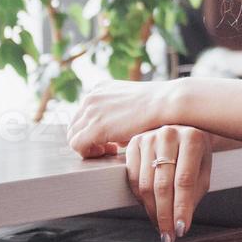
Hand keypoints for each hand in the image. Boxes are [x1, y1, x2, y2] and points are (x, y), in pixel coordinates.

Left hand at [66, 78, 181, 157]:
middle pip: (75, 125)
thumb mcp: (133, 106)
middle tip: (109, 148)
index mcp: (100, 88)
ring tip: (109, 151)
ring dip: (89, 147)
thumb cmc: (159, 105)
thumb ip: (118, 118)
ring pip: (73, 136)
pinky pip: (77, 146)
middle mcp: (91, 96)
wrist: (167, 103)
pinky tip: (109, 152)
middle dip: (89, 139)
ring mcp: (91, 111)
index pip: (84, 114)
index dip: (94, 129)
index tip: (112, 139)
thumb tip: (114, 139)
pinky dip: (89, 153)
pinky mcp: (95, 128)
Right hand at [124, 126, 211, 241]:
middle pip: (163, 185)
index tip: (181, 231)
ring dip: (152, 211)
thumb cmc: (195, 153)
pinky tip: (150, 206)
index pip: (184, 181)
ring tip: (161, 226)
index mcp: (193, 138)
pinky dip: (140, 197)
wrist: (183, 126)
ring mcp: (149, 136)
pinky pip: (132, 177)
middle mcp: (169, 134)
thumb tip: (179, 225)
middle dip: (165, 216)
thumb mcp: (203, 171)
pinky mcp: (133, 142)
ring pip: (145, 184)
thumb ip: (193, 195)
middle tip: (168, 237)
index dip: (181, 208)